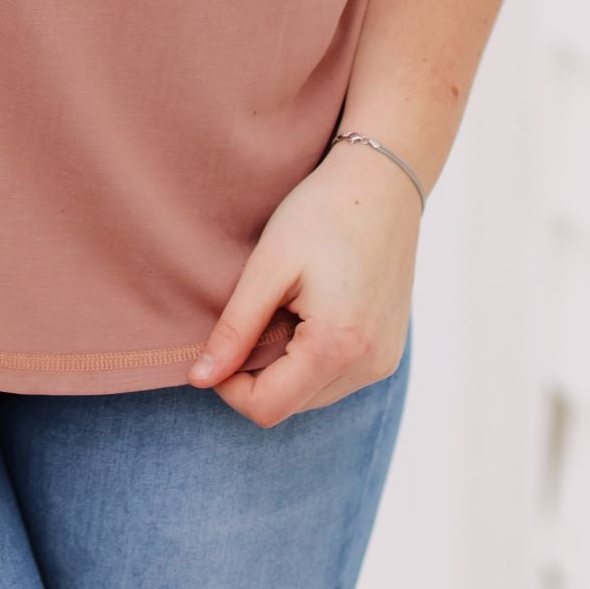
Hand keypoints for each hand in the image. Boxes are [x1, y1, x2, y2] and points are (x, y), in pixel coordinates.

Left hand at [188, 142, 419, 424]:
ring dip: (287, 366)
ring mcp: (384, 361)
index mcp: (338, 347)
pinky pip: (338, 377)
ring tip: (288, 305)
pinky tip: (312, 309)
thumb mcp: (269, 266)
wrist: (383, 180)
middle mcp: (369, 366)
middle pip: (290, 406)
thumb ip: (234, 329)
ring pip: (313, 394)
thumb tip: (200, 380)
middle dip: (260, 373)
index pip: (267, 408)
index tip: (219, 343)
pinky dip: (313, 357)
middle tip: (257, 312)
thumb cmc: (322, 212)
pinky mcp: (390, 350)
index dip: (230, 386)